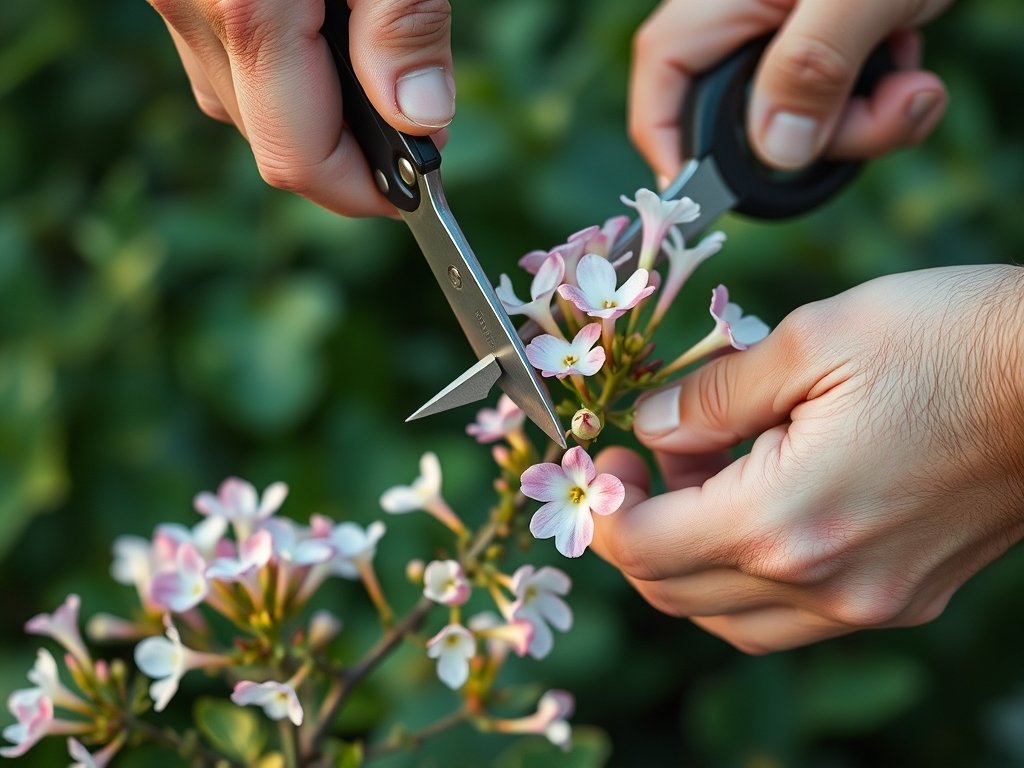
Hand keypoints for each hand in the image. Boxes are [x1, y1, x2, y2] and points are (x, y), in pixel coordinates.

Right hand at [147, 0, 454, 215]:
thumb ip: (402, 26)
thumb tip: (419, 119)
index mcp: (244, 5)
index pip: (298, 158)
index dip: (364, 192)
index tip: (419, 188)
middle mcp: (188, 7)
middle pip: (272, 144)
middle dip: (350, 153)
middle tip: (415, 114)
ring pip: (240, 107)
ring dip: (311, 113)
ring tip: (371, 60)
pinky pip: (220, 61)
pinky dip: (275, 71)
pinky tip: (320, 34)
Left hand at [590, 265, 1023, 653]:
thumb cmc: (950, 342)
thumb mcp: (812, 338)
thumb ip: (710, 394)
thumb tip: (649, 424)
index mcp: (786, 520)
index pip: (641, 547)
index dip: (600, 502)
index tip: (607, 455)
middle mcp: (823, 585)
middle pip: (673, 591)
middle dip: (637, 526)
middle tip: (648, 458)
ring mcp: (867, 604)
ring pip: (726, 618)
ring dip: (689, 556)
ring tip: (708, 472)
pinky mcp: (901, 600)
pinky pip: (787, 618)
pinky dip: (746, 575)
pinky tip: (759, 505)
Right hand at [629, 0, 953, 179]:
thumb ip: (811, 68)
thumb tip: (778, 152)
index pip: (663, 76)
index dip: (670, 143)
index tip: (708, 197)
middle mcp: (744, 17)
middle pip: (743, 114)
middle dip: (815, 140)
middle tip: (880, 119)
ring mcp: (788, 32)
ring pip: (799, 118)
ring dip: (862, 123)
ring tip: (912, 82)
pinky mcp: (828, 39)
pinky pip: (837, 100)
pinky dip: (879, 100)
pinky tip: (907, 59)